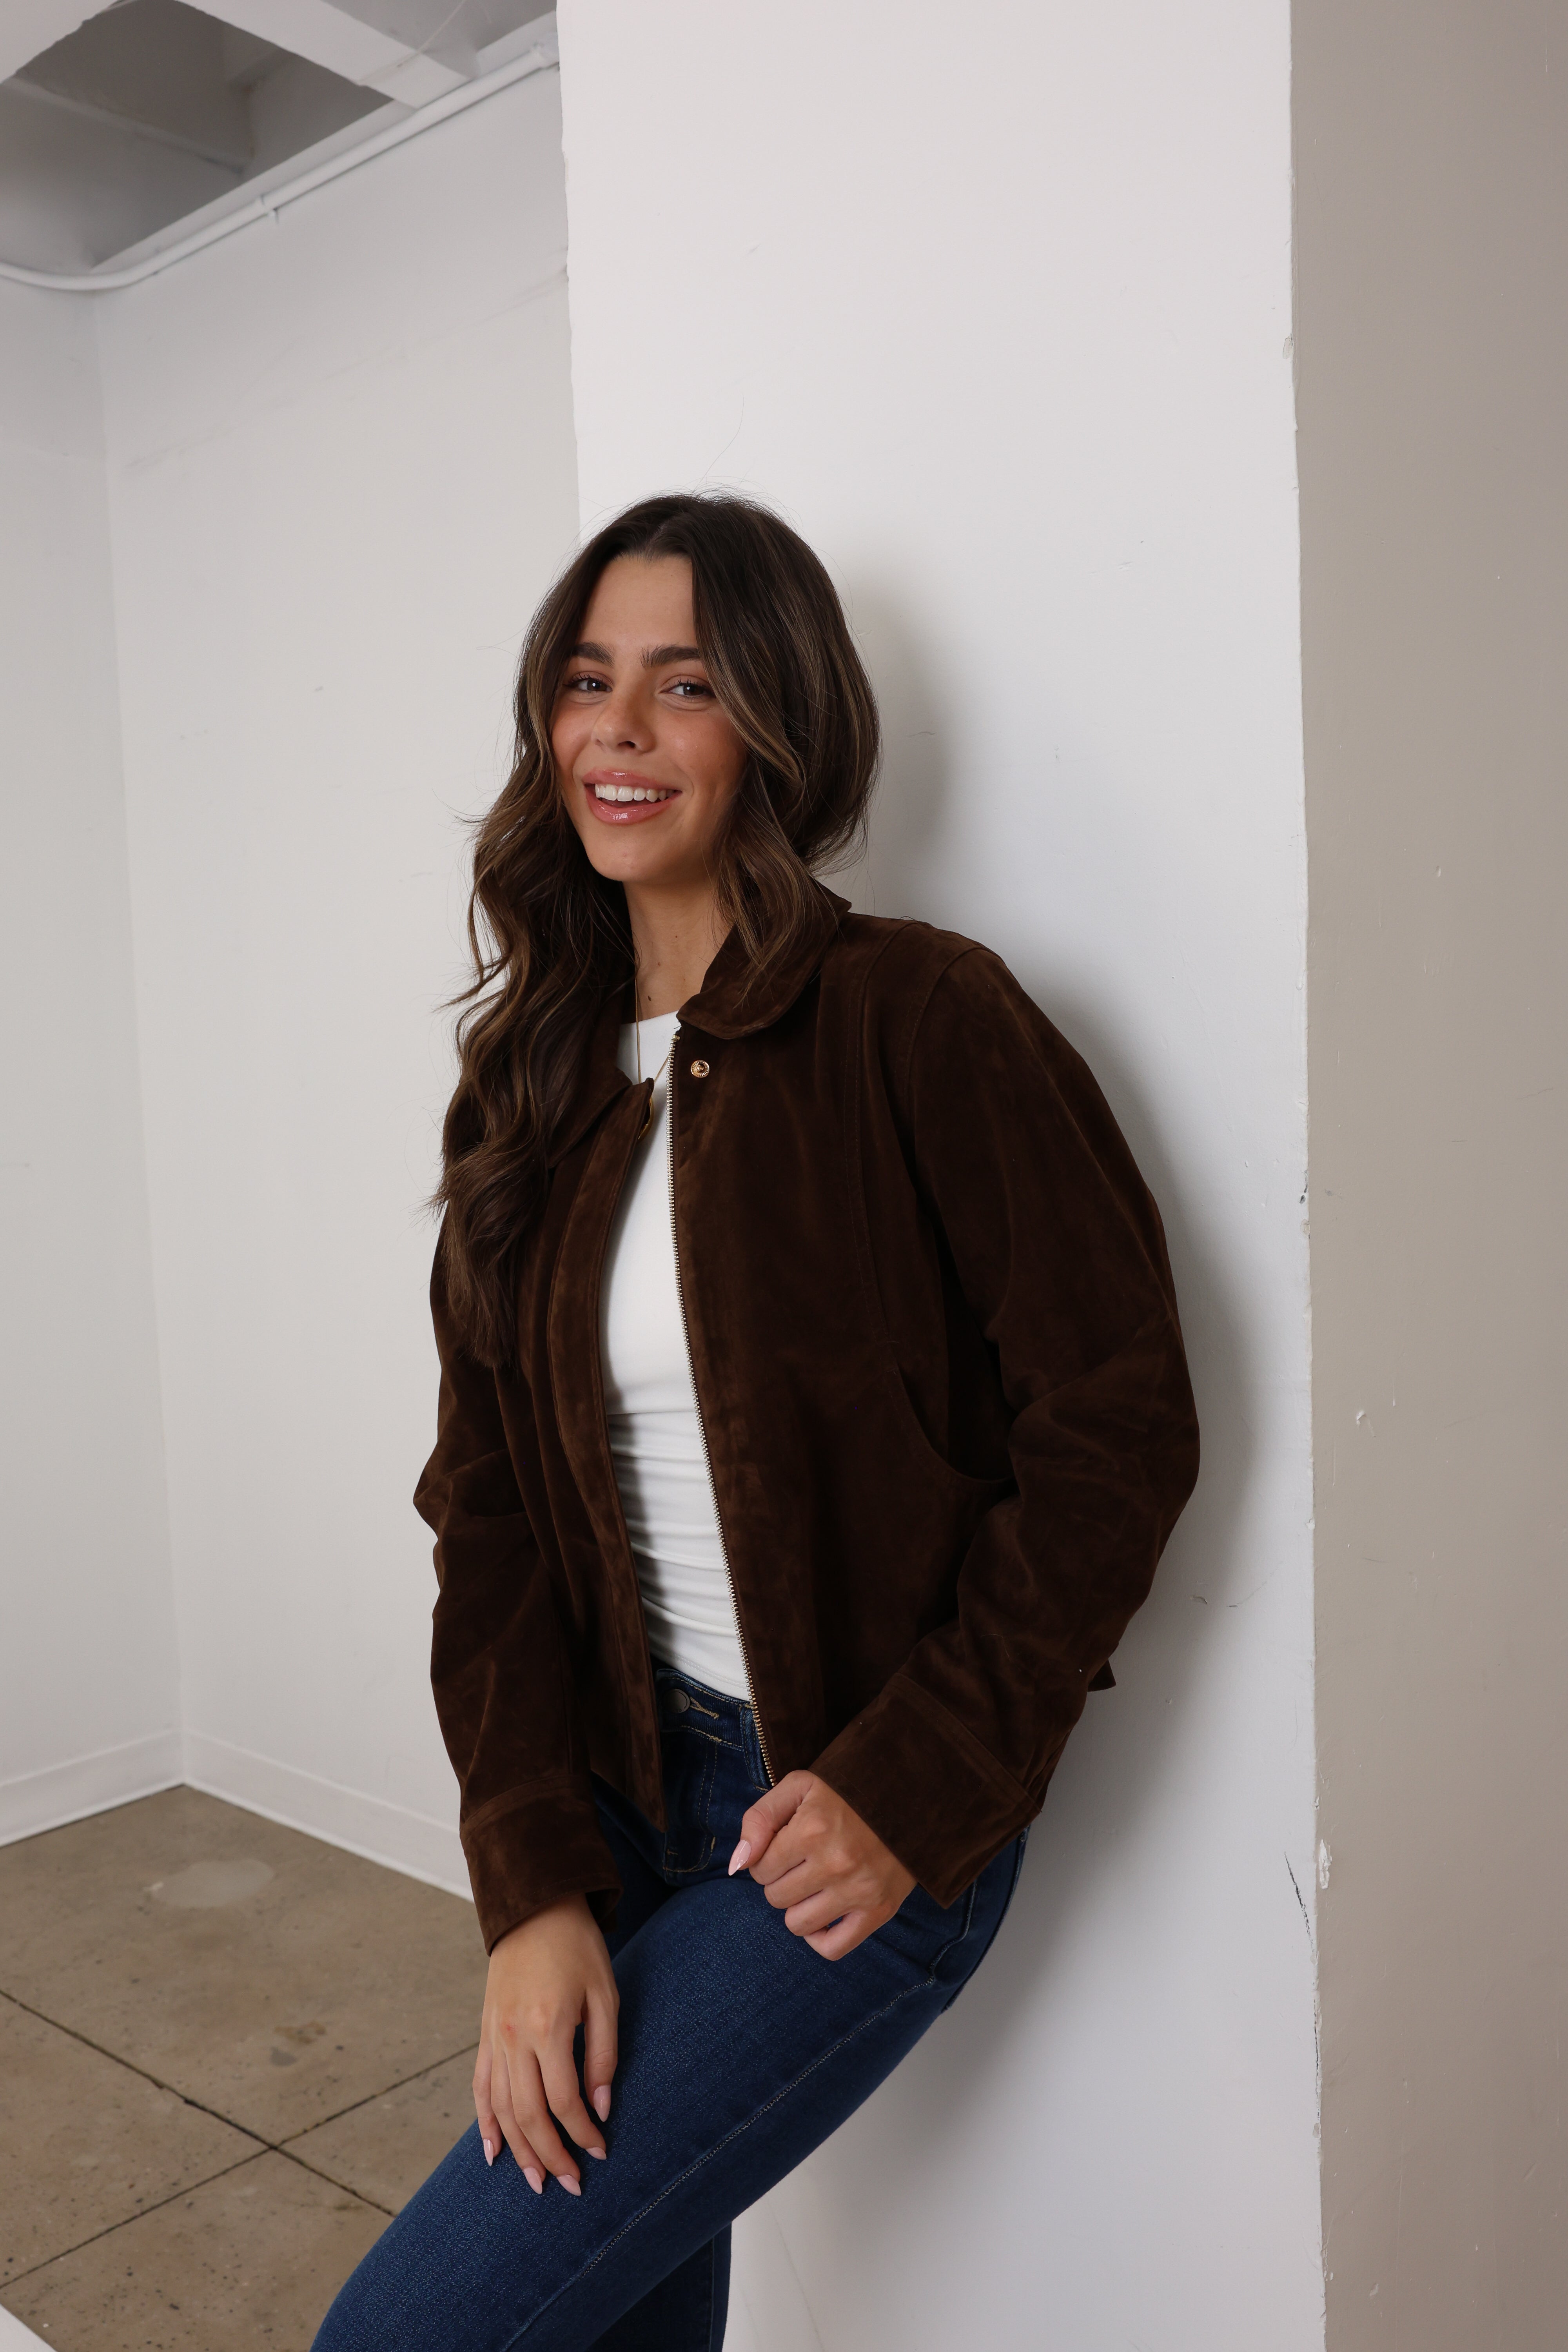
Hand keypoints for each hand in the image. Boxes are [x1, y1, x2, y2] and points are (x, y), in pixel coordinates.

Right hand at [473, 1893, 617, 2192]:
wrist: (534, 1907)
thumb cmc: (578, 1949)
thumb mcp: (605, 1995)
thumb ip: (603, 2054)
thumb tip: (600, 2108)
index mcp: (548, 2027)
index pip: (564, 2101)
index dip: (582, 2133)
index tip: (601, 2151)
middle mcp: (514, 2039)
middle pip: (529, 2116)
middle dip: (551, 2156)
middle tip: (573, 2185)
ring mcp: (494, 2038)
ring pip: (502, 2110)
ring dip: (520, 2151)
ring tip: (537, 2183)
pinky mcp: (484, 2034)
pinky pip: (481, 2087)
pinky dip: (486, 2123)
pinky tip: (494, 2152)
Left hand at [729, 1772, 915, 1959]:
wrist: (910, 1797)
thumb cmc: (846, 1792)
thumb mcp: (798, 1787)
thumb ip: (759, 1819)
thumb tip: (737, 1864)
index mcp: (812, 1829)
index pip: (759, 1869)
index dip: (767, 1858)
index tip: (787, 1844)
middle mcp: (835, 1863)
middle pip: (776, 1897)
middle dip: (782, 1880)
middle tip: (804, 1861)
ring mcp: (859, 1890)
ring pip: (798, 1924)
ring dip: (799, 1906)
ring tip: (816, 1882)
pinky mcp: (879, 1910)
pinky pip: (833, 1948)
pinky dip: (820, 1938)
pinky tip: (823, 1914)